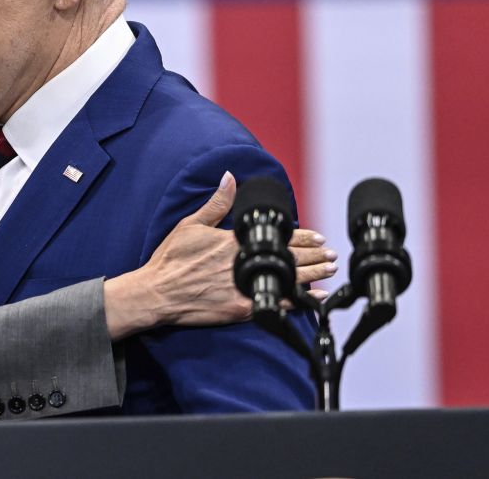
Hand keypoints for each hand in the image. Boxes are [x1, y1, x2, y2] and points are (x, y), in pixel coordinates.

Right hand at [102, 172, 338, 338]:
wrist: (157, 293)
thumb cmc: (170, 260)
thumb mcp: (190, 225)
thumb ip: (216, 204)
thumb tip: (230, 178)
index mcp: (233, 242)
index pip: (276, 237)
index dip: (301, 236)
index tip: (318, 236)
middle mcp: (242, 264)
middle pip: (288, 258)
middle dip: (314, 256)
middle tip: (331, 254)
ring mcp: (243, 288)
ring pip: (287, 280)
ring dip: (312, 275)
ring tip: (329, 271)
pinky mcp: (241, 309)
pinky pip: (276, 304)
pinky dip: (298, 302)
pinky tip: (313, 299)